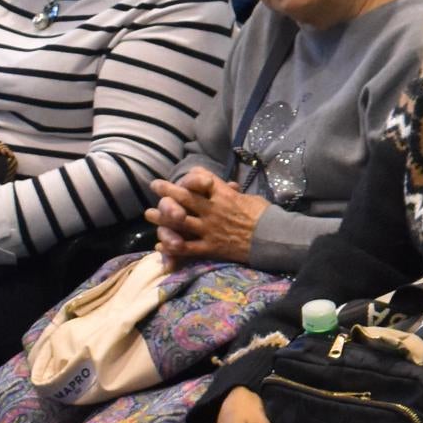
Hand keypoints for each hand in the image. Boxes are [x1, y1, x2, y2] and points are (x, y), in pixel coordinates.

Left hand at [149, 169, 267, 263]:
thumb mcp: (250, 198)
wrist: (273, 239)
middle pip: (185, 197)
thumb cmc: (266, 216)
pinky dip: (172, 246)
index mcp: (224, 195)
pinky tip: (160, 245)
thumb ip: (233, 193)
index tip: (184, 175)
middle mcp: (213, 210)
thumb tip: (227, 187)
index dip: (191, 177)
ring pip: (180, 221)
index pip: (202, 180)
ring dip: (162, 217)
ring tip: (149, 214)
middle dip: (167, 190)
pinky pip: (187, 247)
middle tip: (155, 185)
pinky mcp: (211, 247)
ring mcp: (210, 229)